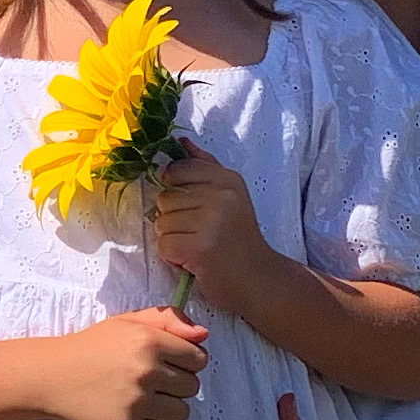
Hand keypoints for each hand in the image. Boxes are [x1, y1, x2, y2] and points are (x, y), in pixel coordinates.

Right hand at [47, 306, 208, 419]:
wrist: (51, 376)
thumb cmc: (92, 346)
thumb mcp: (127, 322)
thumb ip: (167, 319)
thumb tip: (204, 334)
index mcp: (149, 340)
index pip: (198, 359)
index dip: (188, 363)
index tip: (170, 365)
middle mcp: (146, 369)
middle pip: (192, 387)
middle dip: (177, 386)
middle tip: (153, 383)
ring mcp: (136, 400)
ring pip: (181, 412)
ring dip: (167, 409)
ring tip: (144, 400)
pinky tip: (137, 417)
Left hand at [150, 148, 273, 316]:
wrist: (258, 278)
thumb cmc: (239, 238)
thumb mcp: (230, 195)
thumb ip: (205, 167)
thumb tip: (180, 142)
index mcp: (228, 179)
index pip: (178, 169)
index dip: (173, 188)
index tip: (189, 205)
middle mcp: (221, 196)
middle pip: (164, 198)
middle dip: (173, 219)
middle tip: (197, 233)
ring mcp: (211, 222)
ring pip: (161, 223)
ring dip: (172, 239)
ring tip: (196, 246)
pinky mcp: (200, 248)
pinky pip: (164, 245)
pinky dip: (172, 258)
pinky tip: (192, 261)